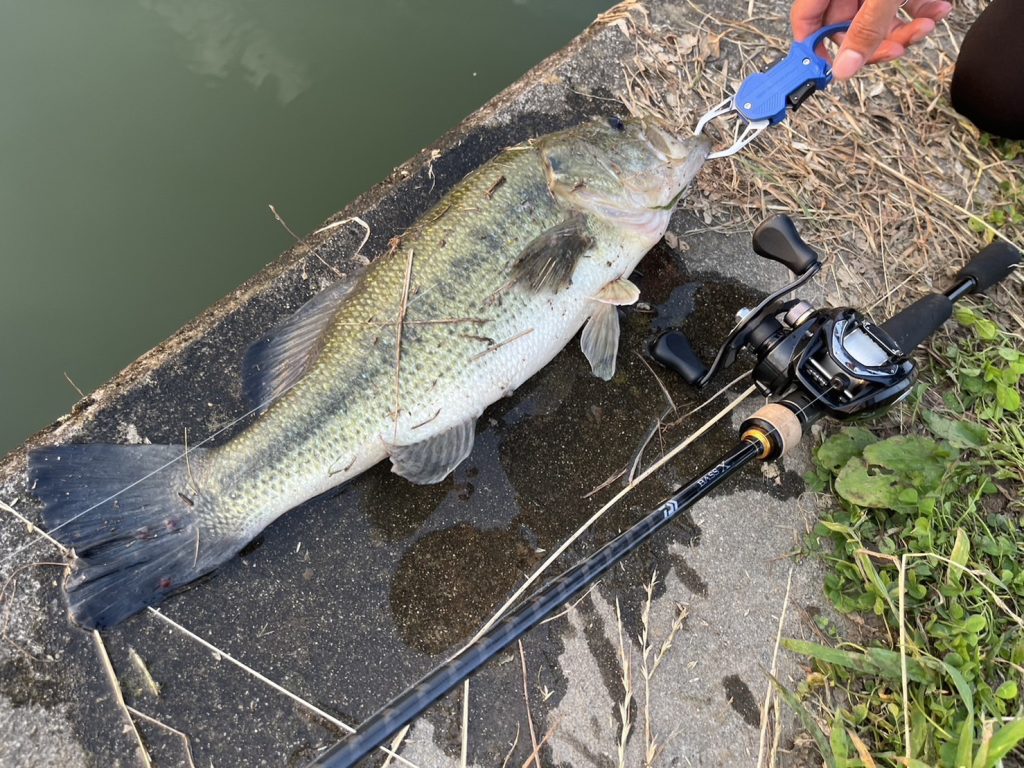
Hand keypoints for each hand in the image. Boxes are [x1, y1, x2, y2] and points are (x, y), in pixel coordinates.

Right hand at [791, 0, 951, 79]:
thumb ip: (865, 29)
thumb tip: (845, 69)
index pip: (806, 21)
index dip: (813, 49)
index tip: (826, 72)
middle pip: (848, 24)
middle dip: (876, 43)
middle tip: (894, 50)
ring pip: (879, 19)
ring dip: (904, 31)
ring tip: (924, 27)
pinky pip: (906, 3)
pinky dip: (923, 11)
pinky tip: (937, 11)